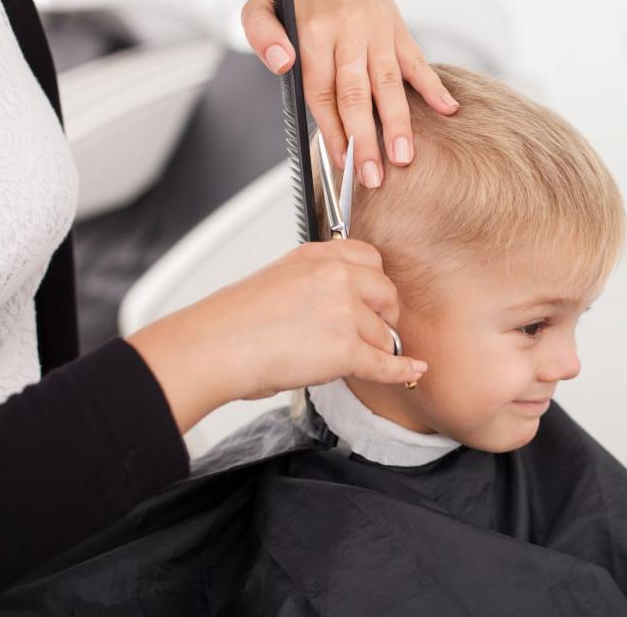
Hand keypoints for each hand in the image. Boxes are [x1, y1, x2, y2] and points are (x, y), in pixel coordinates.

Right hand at [126, 240, 426, 433]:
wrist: (213, 348)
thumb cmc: (233, 321)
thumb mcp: (279, 279)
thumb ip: (315, 282)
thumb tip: (342, 302)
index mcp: (319, 255)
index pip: (371, 260)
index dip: (375, 286)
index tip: (374, 300)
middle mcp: (337, 276)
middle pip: (388, 294)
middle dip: (382, 316)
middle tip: (366, 331)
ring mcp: (344, 311)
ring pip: (383, 334)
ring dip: (369, 350)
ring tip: (335, 358)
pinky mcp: (346, 348)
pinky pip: (386, 363)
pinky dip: (402, 371)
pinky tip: (414, 370)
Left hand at [240, 0, 458, 188]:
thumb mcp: (261, 6)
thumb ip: (263, 35)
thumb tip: (282, 65)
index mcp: (314, 32)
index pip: (323, 91)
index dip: (332, 131)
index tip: (340, 162)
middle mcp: (348, 32)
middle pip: (356, 95)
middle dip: (365, 140)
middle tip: (372, 176)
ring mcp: (377, 32)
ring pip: (389, 84)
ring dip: (398, 123)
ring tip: (404, 156)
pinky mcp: (398, 29)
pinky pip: (418, 61)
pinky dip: (434, 86)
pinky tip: (448, 110)